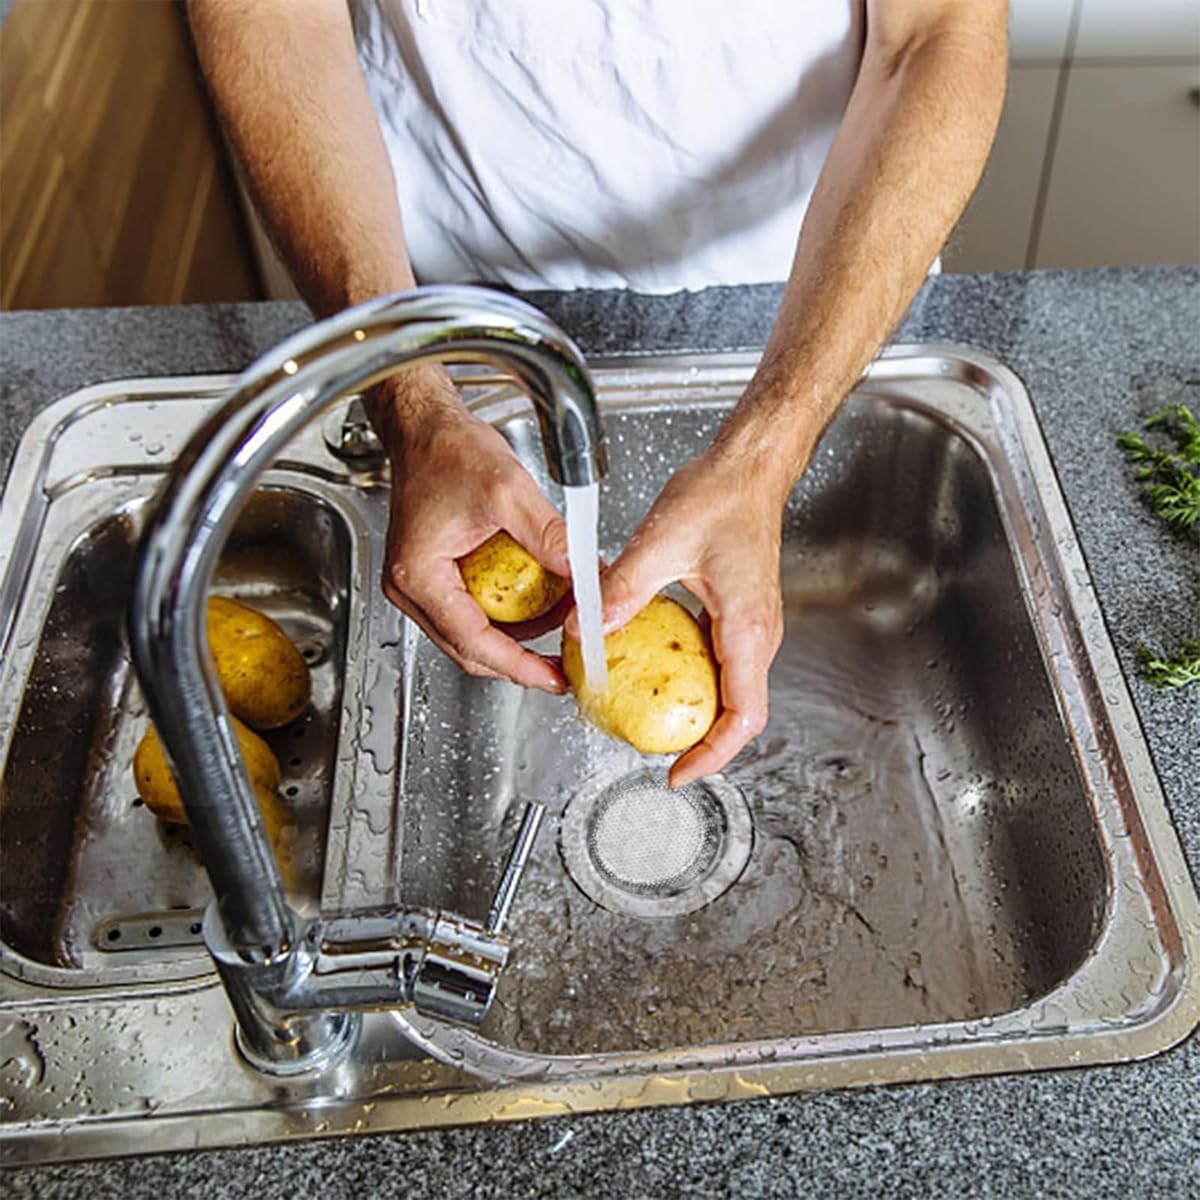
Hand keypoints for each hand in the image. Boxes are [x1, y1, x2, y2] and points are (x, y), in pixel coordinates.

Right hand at [373, 368, 569, 692]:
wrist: (426, 428)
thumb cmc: (447, 451)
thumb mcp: (508, 493)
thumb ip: (548, 538)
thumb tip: (585, 576)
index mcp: (419, 575)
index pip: (473, 642)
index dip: (518, 666)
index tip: (552, 677)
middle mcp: (411, 587)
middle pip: (469, 649)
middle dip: (520, 660)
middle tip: (562, 664)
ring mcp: (420, 584)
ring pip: (471, 634)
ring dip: (517, 637)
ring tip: (560, 623)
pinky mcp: (434, 575)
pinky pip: (472, 612)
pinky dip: (507, 615)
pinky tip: (539, 604)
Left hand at [571, 446, 786, 785]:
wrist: (750, 467)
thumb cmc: (724, 494)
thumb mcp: (662, 542)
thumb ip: (622, 589)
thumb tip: (586, 629)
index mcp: (746, 627)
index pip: (741, 716)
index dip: (712, 755)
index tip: (678, 773)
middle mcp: (756, 634)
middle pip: (738, 713)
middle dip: (699, 743)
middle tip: (655, 754)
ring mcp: (751, 626)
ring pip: (730, 691)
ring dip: (696, 714)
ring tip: (651, 720)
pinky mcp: (738, 614)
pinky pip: (719, 664)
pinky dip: (691, 681)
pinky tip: (655, 671)